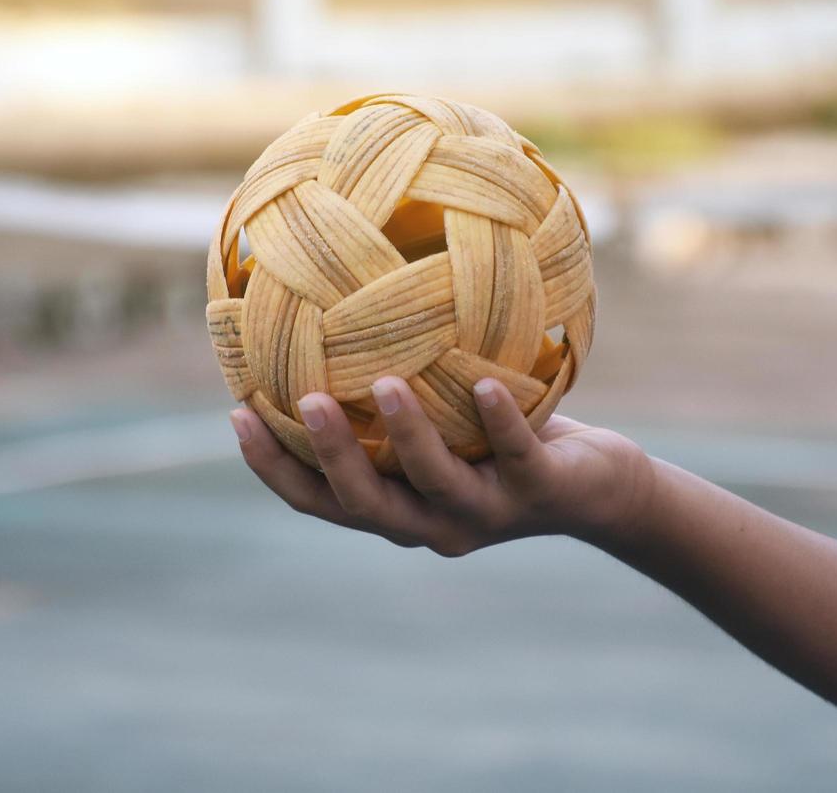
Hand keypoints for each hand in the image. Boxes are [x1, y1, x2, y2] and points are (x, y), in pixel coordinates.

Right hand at [230, 376, 652, 556]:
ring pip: (435, 483)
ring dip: (406, 434)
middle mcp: (431, 523)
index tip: (238, 414)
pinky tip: (489, 385)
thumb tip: (330, 313)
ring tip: (384, 382)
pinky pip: (515, 453)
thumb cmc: (500, 442)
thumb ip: (386, 392)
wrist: (598, 490)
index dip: (274, 466)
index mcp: (395, 510)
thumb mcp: (439, 420)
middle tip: (301, 399)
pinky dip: (498, 420)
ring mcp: (485, 511)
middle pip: (364, 503)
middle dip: (328, 454)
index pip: (318, 499)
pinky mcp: (539, 491)